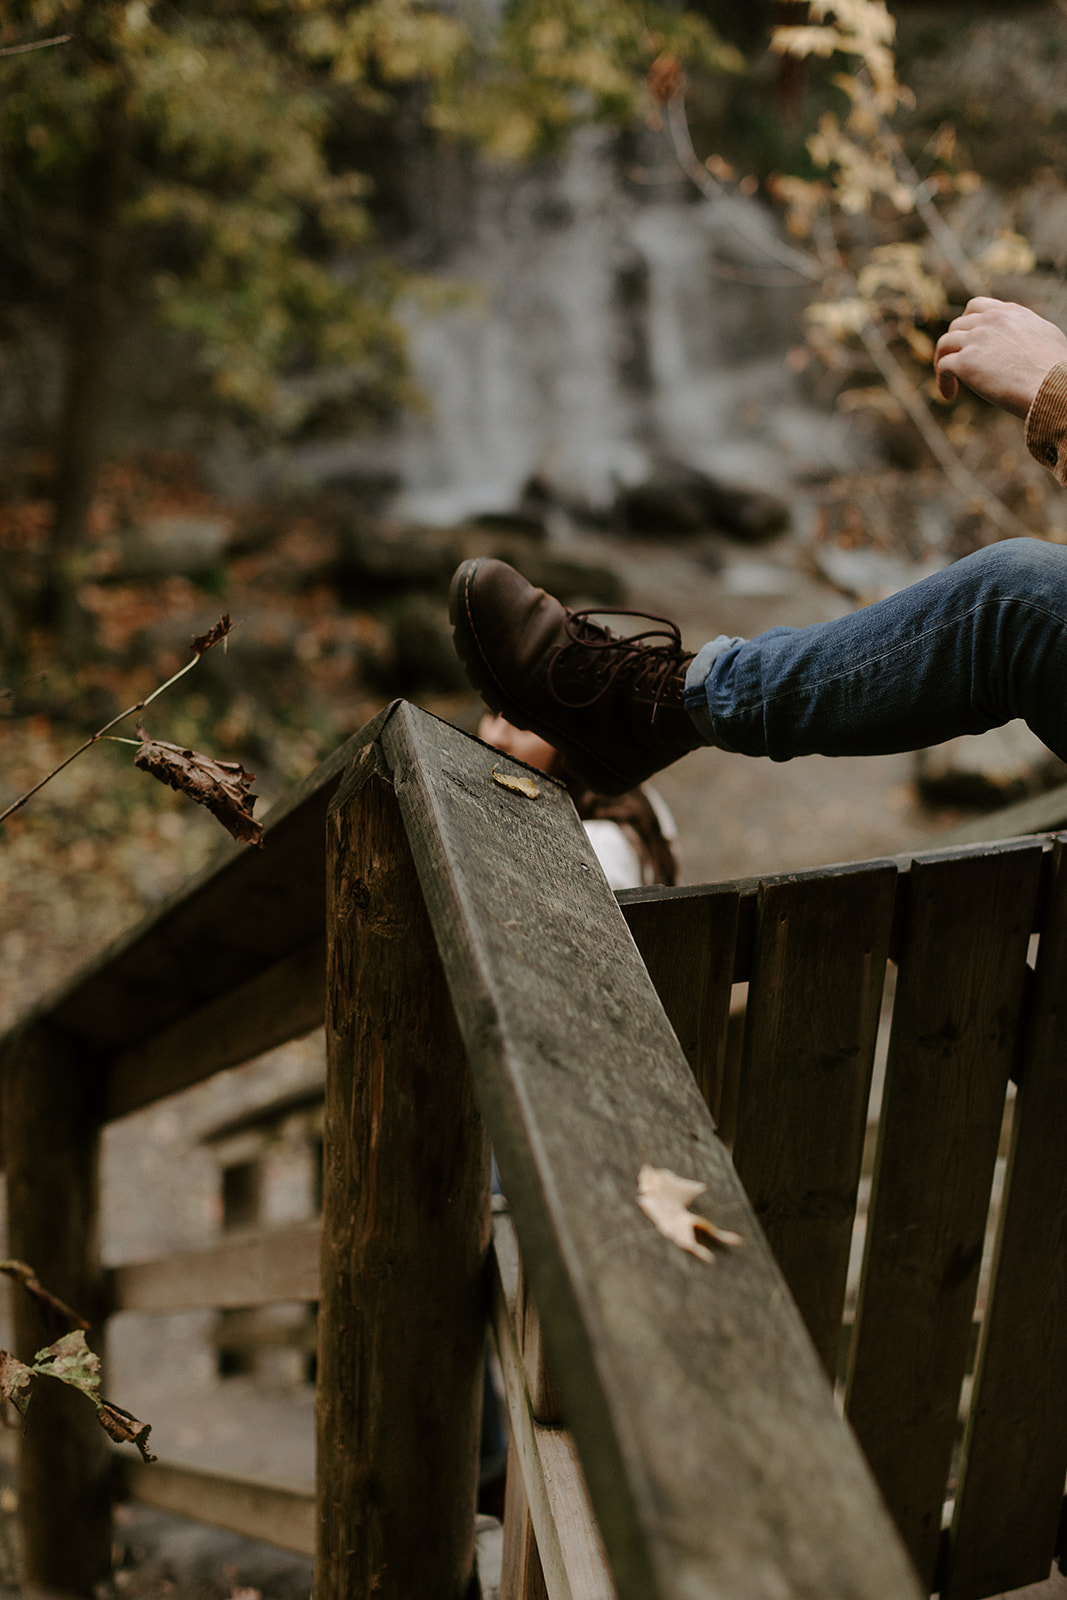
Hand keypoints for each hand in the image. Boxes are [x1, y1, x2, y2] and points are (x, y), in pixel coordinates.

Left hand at [934, 297, 1066, 416]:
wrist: (1053, 386)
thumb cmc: (1056, 369)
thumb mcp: (1045, 336)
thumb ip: (1026, 331)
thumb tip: (1023, 340)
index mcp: (1010, 312)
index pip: (977, 306)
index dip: (967, 322)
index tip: (967, 339)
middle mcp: (991, 321)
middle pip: (957, 325)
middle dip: (953, 343)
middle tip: (956, 362)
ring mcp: (977, 339)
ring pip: (945, 343)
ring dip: (942, 360)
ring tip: (949, 381)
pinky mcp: (966, 362)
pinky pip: (943, 366)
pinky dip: (942, 380)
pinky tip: (949, 394)